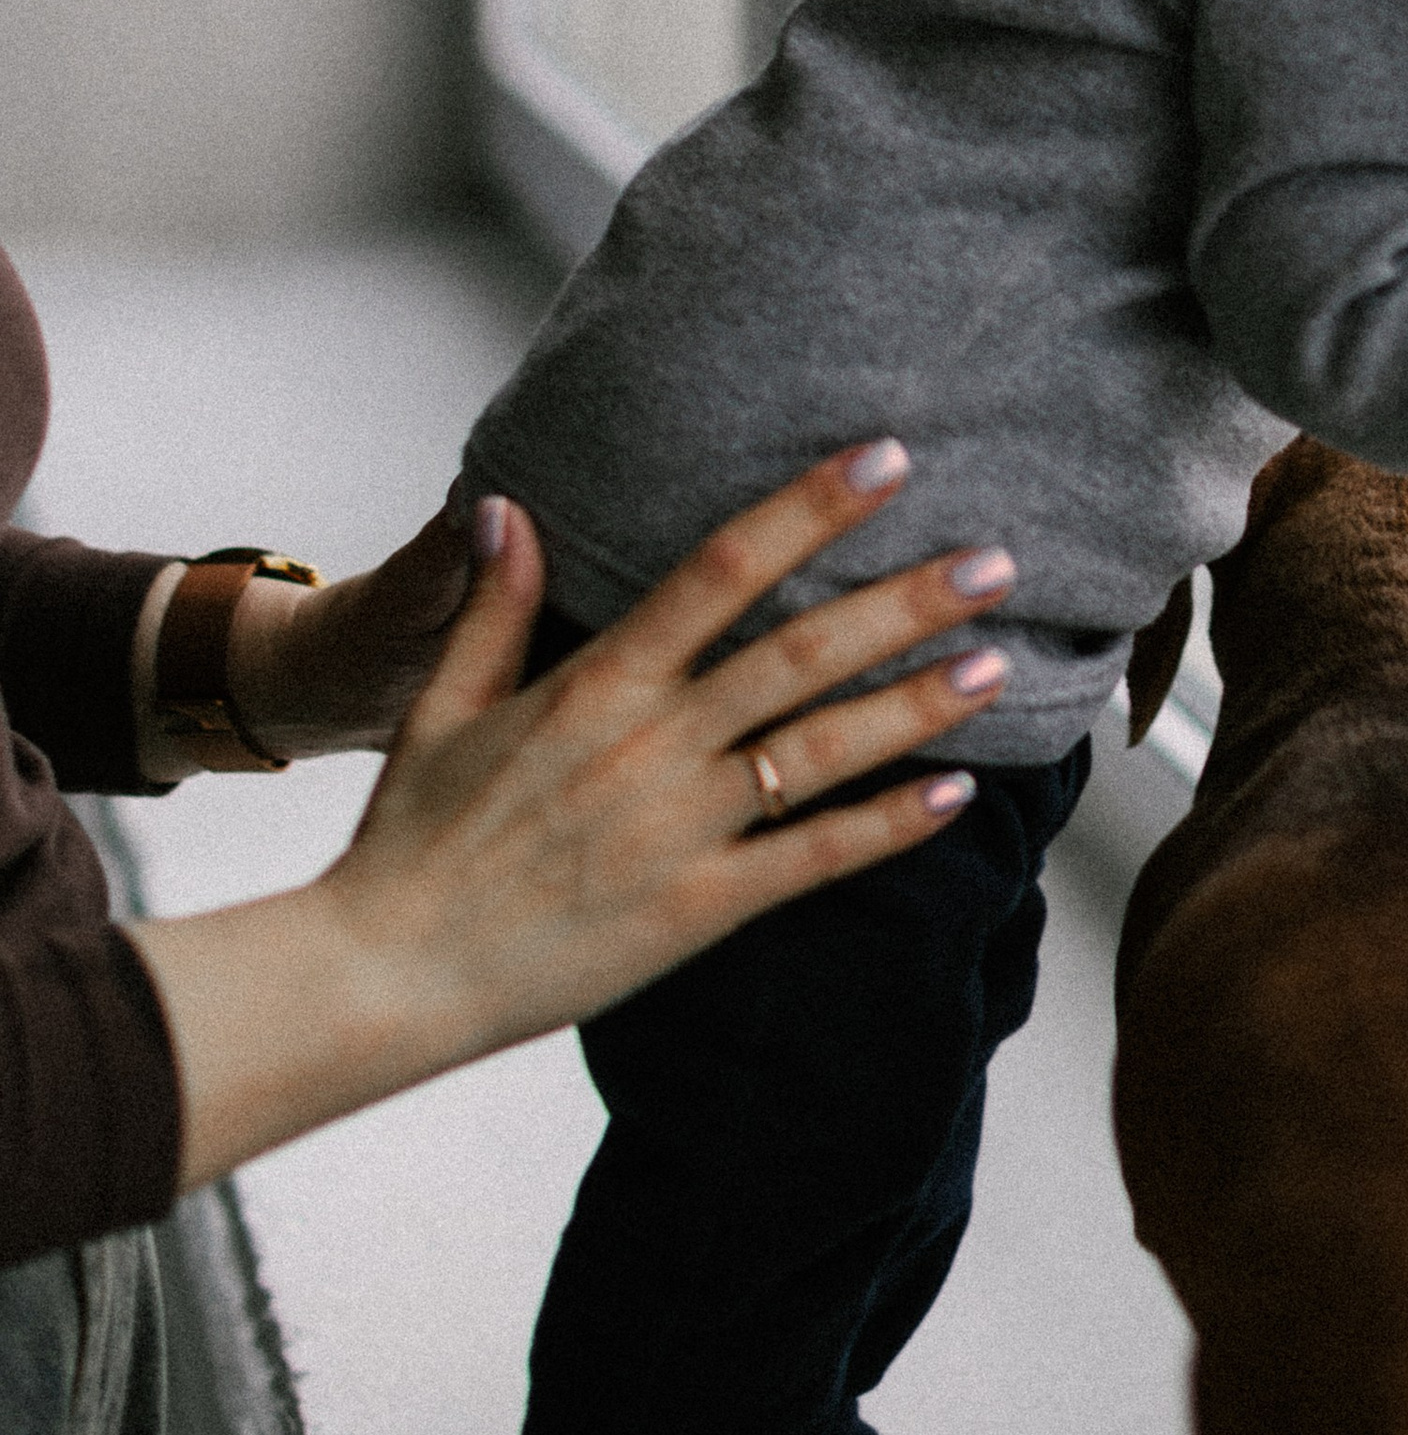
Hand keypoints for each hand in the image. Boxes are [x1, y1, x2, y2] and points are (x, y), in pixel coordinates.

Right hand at [124, 444, 1013, 1189]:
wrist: (384, 972)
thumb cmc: (412, 837)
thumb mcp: (441, 705)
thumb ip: (493, 605)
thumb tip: (506, 504)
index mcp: (596, 683)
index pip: (720, 570)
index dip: (808, 509)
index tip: (884, 461)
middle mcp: (649, 746)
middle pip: (797, 652)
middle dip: (902, 600)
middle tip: (994, 559)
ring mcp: (677, 830)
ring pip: (819, 752)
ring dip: (914, 706)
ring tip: (997, 663)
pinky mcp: (694, 910)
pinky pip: (809, 861)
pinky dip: (886, 827)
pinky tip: (956, 796)